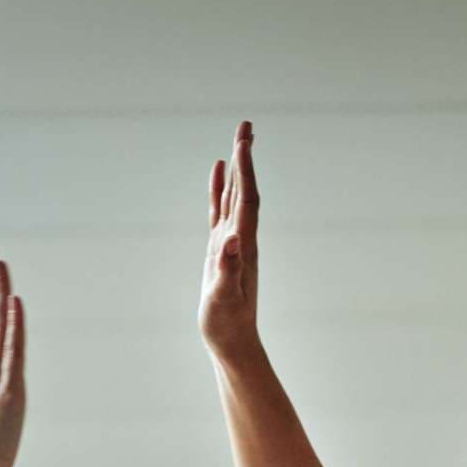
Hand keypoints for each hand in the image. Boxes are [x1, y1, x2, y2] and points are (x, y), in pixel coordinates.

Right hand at [198, 121, 259, 361]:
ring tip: (238, 139)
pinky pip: (220, 211)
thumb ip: (229, 268)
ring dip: (237, 167)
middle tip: (246, 126)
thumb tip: (232, 239)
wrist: (233, 341)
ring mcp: (232, 242)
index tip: (244, 142)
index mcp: (244, 245)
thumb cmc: (228, 323)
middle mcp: (242, 238)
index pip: (248, 199)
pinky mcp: (221, 249)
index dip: (246, 170)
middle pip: (246, 189)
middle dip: (246, 158)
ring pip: (235, 196)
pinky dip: (220, 189)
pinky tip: (219, 172)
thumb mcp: (225, 297)